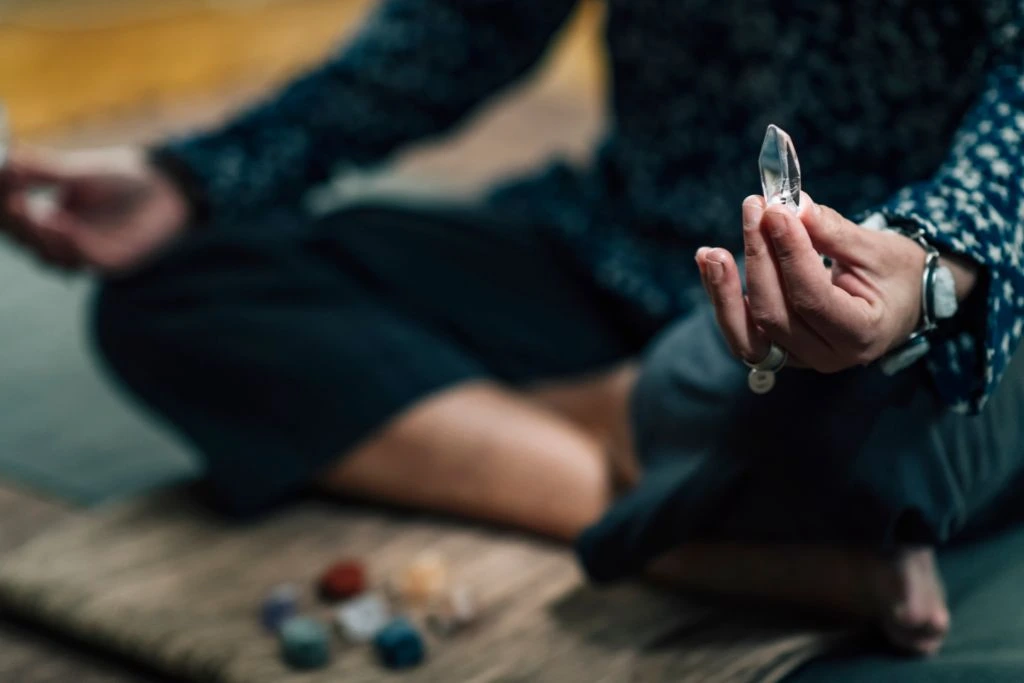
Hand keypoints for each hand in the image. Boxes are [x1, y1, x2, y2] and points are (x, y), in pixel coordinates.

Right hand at [0, 146, 190, 273]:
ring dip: (37, 236)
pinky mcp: (109, 264)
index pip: (12, 220)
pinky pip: (83, 258)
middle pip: (24, 240)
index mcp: (47, 219)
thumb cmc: (120, 179)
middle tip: (8, 202)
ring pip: (48, 255)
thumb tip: (5, 161)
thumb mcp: (75, 170)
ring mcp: (84, 255)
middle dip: (14, 223)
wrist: (165, 188)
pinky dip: (69, 243)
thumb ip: (40, 169)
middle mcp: (61, 242)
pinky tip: (60, 224)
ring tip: (32, 212)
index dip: (2, 208)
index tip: (0, 188)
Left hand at [696, 194, 926, 372]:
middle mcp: (826, 356)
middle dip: (757, 258)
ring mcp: (797, 358)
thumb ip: (833, 232)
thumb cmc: (895, 275)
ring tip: (709, 252)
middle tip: (753, 208)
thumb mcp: (878, 249)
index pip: (812, 298)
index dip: (789, 254)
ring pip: (747, 334)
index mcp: (860, 334)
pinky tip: (708, 262)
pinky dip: (721, 297)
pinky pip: (740, 331)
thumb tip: (792, 207)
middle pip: (774, 313)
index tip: (776, 211)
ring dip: (723, 291)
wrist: (900, 304)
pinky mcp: (777, 350)